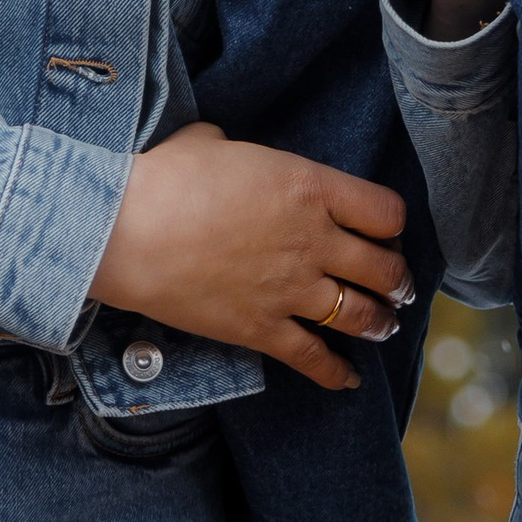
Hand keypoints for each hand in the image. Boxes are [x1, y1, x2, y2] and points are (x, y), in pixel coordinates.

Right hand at [89, 121, 409, 391]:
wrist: (124, 232)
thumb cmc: (166, 177)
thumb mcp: (213, 141)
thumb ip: (243, 154)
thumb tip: (229, 152)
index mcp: (309, 187)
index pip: (384, 211)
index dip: (392, 223)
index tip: (386, 230)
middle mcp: (313, 241)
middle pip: (383, 268)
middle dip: (397, 279)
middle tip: (397, 283)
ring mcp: (291, 290)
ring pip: (361, 315)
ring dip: (380, 322)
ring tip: (385, 323)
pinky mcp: (262, 330)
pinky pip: (314, 358)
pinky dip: (336, 373)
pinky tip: (348, 379)